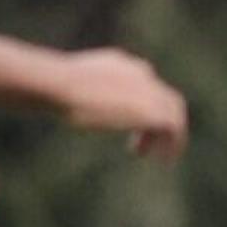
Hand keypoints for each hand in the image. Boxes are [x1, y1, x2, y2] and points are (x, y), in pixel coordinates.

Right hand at [57, 48, 189, 161]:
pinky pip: (174, 130)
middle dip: (157, 121)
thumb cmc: (51, 88)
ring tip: (156, 158)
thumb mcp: (65, 86)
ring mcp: (150, 91)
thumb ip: (74, 91)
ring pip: (174, 114)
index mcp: (122, 64)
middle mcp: (141, 74)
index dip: (142, 104)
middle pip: (164, 98)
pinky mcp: (154, 111)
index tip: (130, 123)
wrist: (61, 86)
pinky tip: (163, 162)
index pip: (145, 82)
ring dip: (168, 137)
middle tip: (142, 145)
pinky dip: (173, 145)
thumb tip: (54, 99)